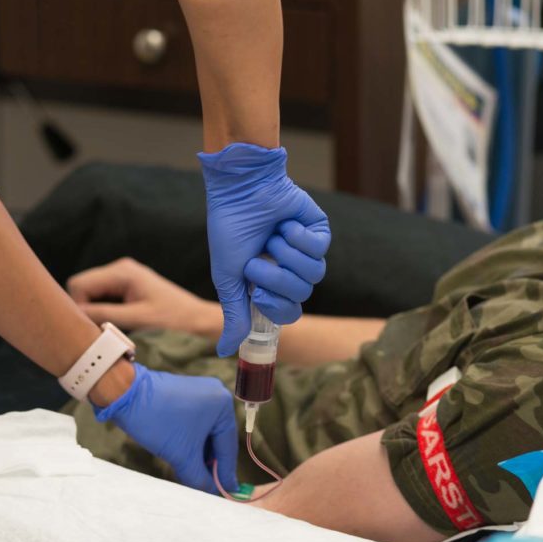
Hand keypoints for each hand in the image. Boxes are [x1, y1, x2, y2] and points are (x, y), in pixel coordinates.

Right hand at [67, 258, 219, 336]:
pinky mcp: (126, 285)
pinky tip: (114, 322)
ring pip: (91, 292)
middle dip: (84, 307)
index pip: (79, 283)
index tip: (87, 326)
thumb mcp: (137, 318)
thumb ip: (104, 314)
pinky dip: (102, 309)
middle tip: (97, 329)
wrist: (196, 319)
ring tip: (108, 327)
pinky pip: (102, 296)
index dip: (77, 305)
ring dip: (94, 310)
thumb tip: (76, 316)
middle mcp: (120, 268)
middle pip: (82, 286)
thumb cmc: (173, 319)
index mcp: (122, 271)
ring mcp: (123, 276)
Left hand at [94, 363, 238, 493]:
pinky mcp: (186, 394)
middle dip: (211, 464)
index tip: (228, 493)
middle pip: (217, 439)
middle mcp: (216, 395)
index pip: (227, 446)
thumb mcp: (182, 455)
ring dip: (200, 454)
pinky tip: (186, 458)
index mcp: (223, 404)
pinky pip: (195, 424)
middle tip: (209, 487)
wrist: (124, 394)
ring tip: (195, 475)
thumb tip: (213, 493)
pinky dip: (191, 442)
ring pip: (205, 433)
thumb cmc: (157, 420)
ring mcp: (201, 392)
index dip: (226, 473)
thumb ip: (200, 478)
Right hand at [200, 143, 330, 356]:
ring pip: (314, 274)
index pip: (288, 313)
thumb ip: (234, 315)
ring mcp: (306, 250)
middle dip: (278, 279)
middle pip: (301, 295)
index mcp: (270, 283)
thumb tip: (223, 352)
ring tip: (271, 237)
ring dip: (287, 255)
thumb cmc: (230, 229)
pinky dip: (298, 238)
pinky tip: (285, 224)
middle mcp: (290, 270)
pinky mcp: (319, 230)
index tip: (259, 293)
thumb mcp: (228, 278)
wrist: (239, 190)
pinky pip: (319, 249)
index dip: (277, 307)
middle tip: (259, 259)